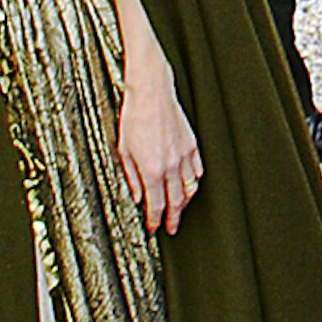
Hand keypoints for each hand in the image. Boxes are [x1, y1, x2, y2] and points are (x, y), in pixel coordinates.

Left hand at [115, 70, 201, 233]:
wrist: (152, 93)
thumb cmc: (134, 117)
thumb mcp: (123, 151)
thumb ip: (131, 177)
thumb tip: (137, 196)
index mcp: (152, 170)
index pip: (156, 205)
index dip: (155, 220)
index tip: (154, 228)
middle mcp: (171, 166)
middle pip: (176, 201)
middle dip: (173, 217)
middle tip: (171, 227)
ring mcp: (184, 156)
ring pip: (190, 188)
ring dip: (185, 202)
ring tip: (180, 209)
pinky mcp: (192, 144)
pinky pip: (197, 170)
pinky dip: (194, 181)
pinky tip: (189, 185)